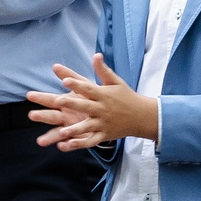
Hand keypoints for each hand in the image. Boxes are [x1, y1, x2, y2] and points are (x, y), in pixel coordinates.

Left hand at [27, 55, 156, 149]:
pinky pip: (91, 141)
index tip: (65, 80)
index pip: (88, 88)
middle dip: (72, 104)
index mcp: (103, 94)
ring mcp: (103, 123)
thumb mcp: (116, 82)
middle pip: (85, 106)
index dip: (76, 84)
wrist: (142, 116)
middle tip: (58, 101)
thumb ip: (103, 70)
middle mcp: (102, 109)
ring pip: (87, 127)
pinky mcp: (104, 135)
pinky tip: (67, 145)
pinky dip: (80, 144)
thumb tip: (96, 55)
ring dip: (75, 129)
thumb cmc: (126, 96)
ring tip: (62, 131)